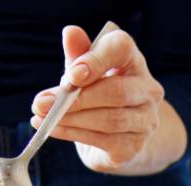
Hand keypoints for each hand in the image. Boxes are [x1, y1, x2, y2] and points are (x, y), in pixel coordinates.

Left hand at [30, 26, 183, 174]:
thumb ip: (78, 55)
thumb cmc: (98, 96)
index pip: (122, 49)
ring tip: (43, 117)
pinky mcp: (134, 146)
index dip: (96, 59)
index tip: (71, 74)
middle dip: (77, 98)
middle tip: (42, 103)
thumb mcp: (86, 72)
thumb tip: (70, 33)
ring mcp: (145, 121)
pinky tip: (53, 129)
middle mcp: (148, 91)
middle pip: (117, 92)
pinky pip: (103, 140)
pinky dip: (73, 134)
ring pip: (110, 119)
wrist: (116, 137)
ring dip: (71, 119)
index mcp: (134, 63)